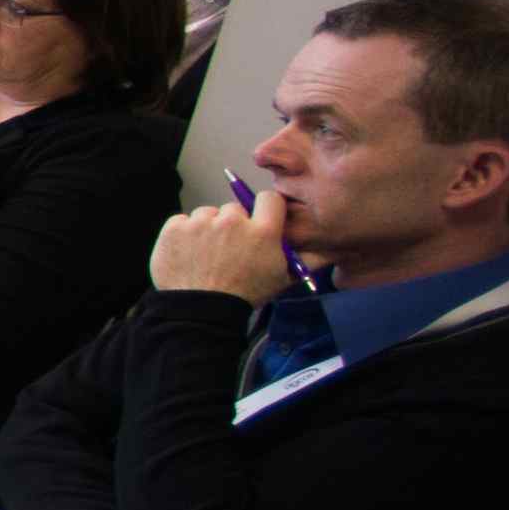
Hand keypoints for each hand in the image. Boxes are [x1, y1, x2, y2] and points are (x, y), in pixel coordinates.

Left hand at [150, 197, 297, 302]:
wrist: (200, 312)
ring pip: (207, 213)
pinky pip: (182, 220)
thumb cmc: (243, 295)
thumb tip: (333, 249)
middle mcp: (233, 221)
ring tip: (206, 255)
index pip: (269, 198)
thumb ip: (308, 260)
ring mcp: (201, 223)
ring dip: (207, 228)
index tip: (258, 221)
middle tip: (229, 250)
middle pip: (234, 209)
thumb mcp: (282, 279)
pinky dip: (183, 234)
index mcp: (262, 231)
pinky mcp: (175, 227)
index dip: (264, 209)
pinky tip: (188, 254)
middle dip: (233, 225)